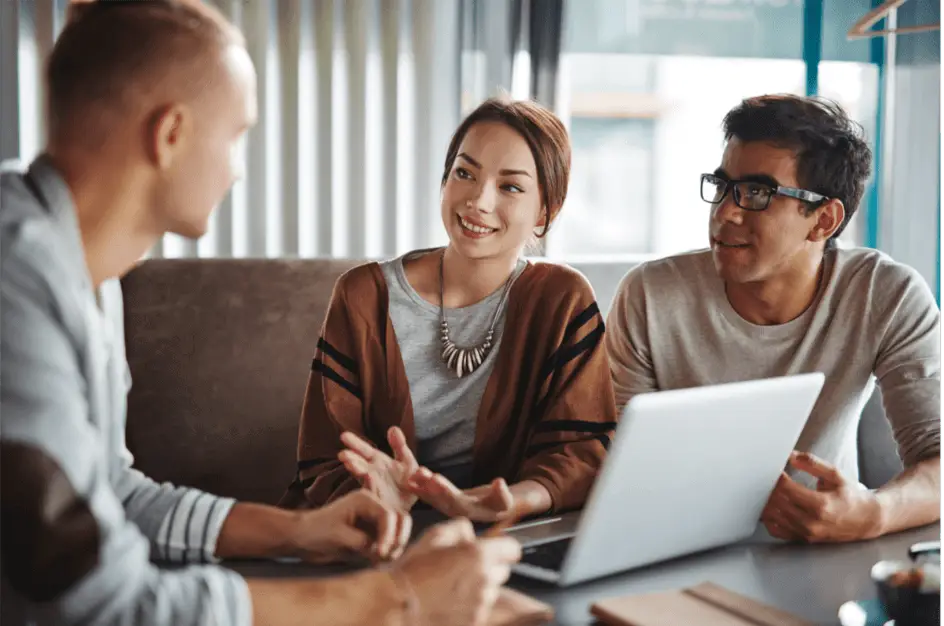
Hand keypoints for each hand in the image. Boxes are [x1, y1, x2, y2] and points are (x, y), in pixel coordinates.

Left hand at [292, 489, 411, 563]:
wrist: (303, 537)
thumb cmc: (316, 531)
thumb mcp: (338, 536)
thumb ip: (361, 542)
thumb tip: (379, 550)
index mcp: (364, 499)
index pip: (389, 515)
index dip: (389, 535)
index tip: (380, 554)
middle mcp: (374, 506)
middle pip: (401, 519)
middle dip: (398, 539)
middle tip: (385, 557)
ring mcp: (375, 519)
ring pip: (399, 530)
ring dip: (395, 546)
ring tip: (380, 560)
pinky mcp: (374, 532)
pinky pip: (390, 541)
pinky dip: (388, 552)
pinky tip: (376, 561)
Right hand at [339, 427, 418, 512]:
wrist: (415, 502)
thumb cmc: (408, 479)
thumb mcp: (406, 460)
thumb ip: (399, 445)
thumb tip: (393, 428)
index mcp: (378, 462)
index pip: (364, 450)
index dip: (355, 443)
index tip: (344, 436)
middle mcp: (372, 473)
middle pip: (359, 464)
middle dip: (351, 459)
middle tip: (343, 454)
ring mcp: (375, 487)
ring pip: (363, 478)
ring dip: (357, 472)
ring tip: (350, 465)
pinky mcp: (381, 500)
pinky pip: (375, 493)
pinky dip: (371, 486)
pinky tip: (369, 478)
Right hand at [389, 518, 521, 625]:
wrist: (396, 607)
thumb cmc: (412, 572)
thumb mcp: (433, 537)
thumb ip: (460, 528)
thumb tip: (471, 533)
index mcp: (478, 555)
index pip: (512, 549)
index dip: (502, 548)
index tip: (494, 549)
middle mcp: (484, 581)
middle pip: (502, 572)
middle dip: (488, 568)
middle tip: (463, 568)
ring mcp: (480, 606)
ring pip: (490, 592)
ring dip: (478, 589)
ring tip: (450, 588)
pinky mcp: (474, 624)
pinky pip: (479, 611)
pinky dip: (469, 607)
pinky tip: (447, 603)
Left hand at [407, 468, 515, 521]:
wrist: (495, 509)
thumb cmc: (502, 504)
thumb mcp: (506, 500)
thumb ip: (503, 493)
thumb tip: (499, 482)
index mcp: (469, 511)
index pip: (455, 500)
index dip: (445, 490)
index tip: (436, 478)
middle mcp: (455, 512)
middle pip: (440, 499)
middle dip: (429, 486)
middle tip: (420, 473)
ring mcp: (448, 507)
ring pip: (432, 497)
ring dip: (422, 485)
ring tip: (412, 473)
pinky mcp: (444, 502)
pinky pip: (430, 495)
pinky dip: (420, 487)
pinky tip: (410, 479)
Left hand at [761, 451, 882, 542]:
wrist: (867, 519)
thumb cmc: (851, 496)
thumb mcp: (836, 475)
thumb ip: (812, 463)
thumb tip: (791, 455)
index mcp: (820, 505)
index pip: (786, 489)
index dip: (775, 476)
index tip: (773, 467)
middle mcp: (812, 522)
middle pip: (776, 502)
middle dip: (768, 487)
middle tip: (766, 476)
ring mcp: (806, 533)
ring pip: (773, 516)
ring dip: (766, 501)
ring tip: (767, 489)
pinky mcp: (803, 539)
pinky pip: (776, 530)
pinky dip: (769, 518)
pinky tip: (771, 507)